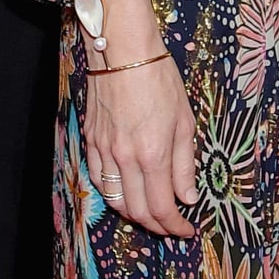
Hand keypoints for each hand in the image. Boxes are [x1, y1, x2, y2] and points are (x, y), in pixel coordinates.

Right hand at [81, 0, 196, 239]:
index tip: (186, 230)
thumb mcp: (184, 121)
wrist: (122, 49)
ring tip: (150, 213)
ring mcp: (104, 150)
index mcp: (153, 154)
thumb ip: (185, 164)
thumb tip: (187, 197)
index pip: (161, 207)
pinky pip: (99, 179)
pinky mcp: (91, 140)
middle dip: (156, 225)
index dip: (175, 226)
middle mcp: (125, 158)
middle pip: (137, 210)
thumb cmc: (159, 79)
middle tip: (171, 226)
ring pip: (115, 200)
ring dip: (134, 214)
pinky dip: (113, 194)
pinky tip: (125, 192)